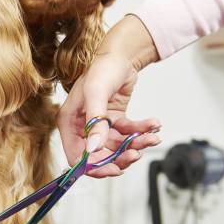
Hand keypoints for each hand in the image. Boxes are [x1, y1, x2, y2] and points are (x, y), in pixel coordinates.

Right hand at [58, 15, 161, 176]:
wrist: (121, 55)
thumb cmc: (102, 69)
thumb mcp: (97, 93)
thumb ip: (95, 122)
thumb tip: (93, 150)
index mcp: (69, 123)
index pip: (77, 157)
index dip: (95, 168)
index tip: (115, 169)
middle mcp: (82, 128)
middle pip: (99, 157)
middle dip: (120, 157)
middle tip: (137, 153)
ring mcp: (99, 126)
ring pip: (118, 148)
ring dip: (136, 145)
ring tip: (152, 136)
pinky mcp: (115, 122)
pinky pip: (128, 135)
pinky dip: (142, 132)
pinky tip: (154, 124)